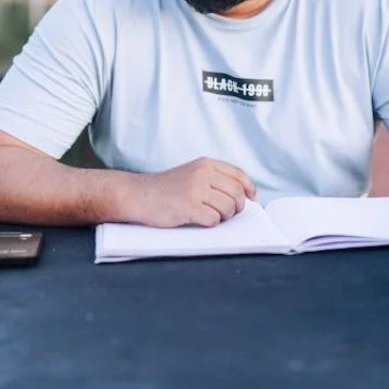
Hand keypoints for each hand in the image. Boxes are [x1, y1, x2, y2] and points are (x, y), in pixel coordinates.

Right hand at [128, 157, 256, 227]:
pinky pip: (213, 220)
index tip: (251, 198)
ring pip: (227, 208)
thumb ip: (214, 178)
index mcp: (205, 164)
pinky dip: (210, 223)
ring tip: (210, 216)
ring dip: (223, 217)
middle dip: (237, 207)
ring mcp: (195, 190)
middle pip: (236, 193)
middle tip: (228, 213)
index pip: (238, 175)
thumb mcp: (192, 173)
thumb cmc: (165, 188)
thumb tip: (243, 194)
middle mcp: (202, 174)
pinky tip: (198, 219)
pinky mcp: (188, 207)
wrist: (137, 194)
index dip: (249, 188)